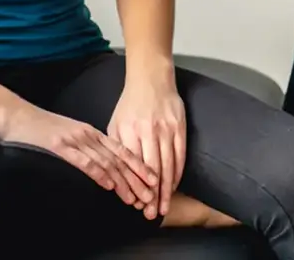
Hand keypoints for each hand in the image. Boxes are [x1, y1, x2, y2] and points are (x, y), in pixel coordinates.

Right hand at [0, 101, 158, 208]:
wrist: (16, 116)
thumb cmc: (40, 129)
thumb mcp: (68, 136)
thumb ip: (84, 149)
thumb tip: (101, 168)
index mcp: (90, 132)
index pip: (121, 150)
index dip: (138, 165)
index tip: (152, 180)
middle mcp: (87, 135)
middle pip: (118, 158)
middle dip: (137, 177)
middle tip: (151, 194)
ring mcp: (74, 140)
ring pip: (106, 162)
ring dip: (123, 181)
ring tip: (136, 197)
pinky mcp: (60, 146)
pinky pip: (84, 161)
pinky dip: (98, 173)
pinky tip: (108, 185)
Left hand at [108, 67, 186, 218]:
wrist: (151, 78)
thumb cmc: (130, 104)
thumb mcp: (116, 123)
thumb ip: (116, 148)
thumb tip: (114, 176)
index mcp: (129, 131)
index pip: (132, 166)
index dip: (134, 187)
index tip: (135, 205)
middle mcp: (148, 131)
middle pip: (151, 170)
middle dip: (151, 195)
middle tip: (151, 214)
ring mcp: (165, 129)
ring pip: (167, 166)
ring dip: (166, 190)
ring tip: (163, 207)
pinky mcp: (179, 126)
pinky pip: (180, 156)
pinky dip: (177, 174)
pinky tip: (173, 186)